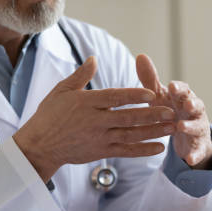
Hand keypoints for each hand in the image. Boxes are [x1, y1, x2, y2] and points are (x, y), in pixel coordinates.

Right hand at [13, 57, 175, 181]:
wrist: (39, 146)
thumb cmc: (49, 115)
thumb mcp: (61, 91)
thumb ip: (80, 76)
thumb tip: (94, 58)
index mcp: (87, 103)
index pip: (115, 97)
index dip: (134, 95)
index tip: (152, 93)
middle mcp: (95, 121)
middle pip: (128, 117)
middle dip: (152, 115)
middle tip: (172, 111)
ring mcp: (99, 138)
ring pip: (131, 135)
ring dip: (153, 132)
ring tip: (172, 128)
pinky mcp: (101, 152)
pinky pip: (125, 152)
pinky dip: (143, 150)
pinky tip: (159, 147)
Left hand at [136, 54, 211, 169]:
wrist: (188, 135)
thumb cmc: (171, 110)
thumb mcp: (160, 97)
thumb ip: (151, 79)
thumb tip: (140, 56)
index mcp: (184, 97)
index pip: (184, 90)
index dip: (180, 88)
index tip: (173, 86)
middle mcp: (194, 111)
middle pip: (196, 105)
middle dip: (193, 103)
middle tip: (187, 103)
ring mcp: (198, 128)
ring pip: (197, 126)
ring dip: (190, 126)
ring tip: (181, 127)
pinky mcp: (198, 146)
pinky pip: (197, 151)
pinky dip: (194, 154)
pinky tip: (189, 159)